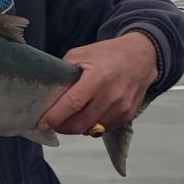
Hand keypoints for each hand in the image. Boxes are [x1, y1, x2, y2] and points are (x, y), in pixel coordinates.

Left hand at [37, 32, 157, 135]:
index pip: (72, 104)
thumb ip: (65, 72)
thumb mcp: (81, 54)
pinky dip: (92, 127)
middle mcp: (111, 95)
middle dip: (62, 127)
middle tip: (53, 123)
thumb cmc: (108, 54)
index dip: (55, 117)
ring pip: (91, 129)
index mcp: (97, 77)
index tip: (42, 123)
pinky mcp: (128, 115)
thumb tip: (49, 92)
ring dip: (77, 128)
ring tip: (69, 119)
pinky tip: (88, 116)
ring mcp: (122, 108)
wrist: (141, 57)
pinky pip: (104, 129)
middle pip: (80, 123)